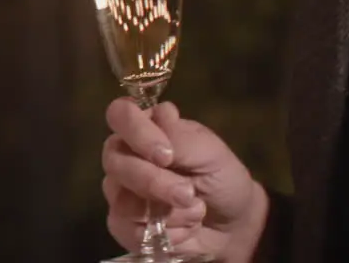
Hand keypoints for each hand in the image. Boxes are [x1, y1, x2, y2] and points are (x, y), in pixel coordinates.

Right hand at [101, 99, 268, 262]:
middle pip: (114, 162)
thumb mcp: (210, 152)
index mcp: (145, 128)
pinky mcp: (122, 223)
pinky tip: (184, 229)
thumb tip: (159, 115)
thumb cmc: (221, 178)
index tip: (166, 155)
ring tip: (194, 211)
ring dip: (164, 211)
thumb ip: (179, 136)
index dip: (136, 132)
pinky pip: (126, 228)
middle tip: (187, 193)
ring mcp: (120, 190)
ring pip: (120, 200)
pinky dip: (164, 233)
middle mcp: (126, 155)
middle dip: (154, 182)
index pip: (120, 115)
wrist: (233, 224)